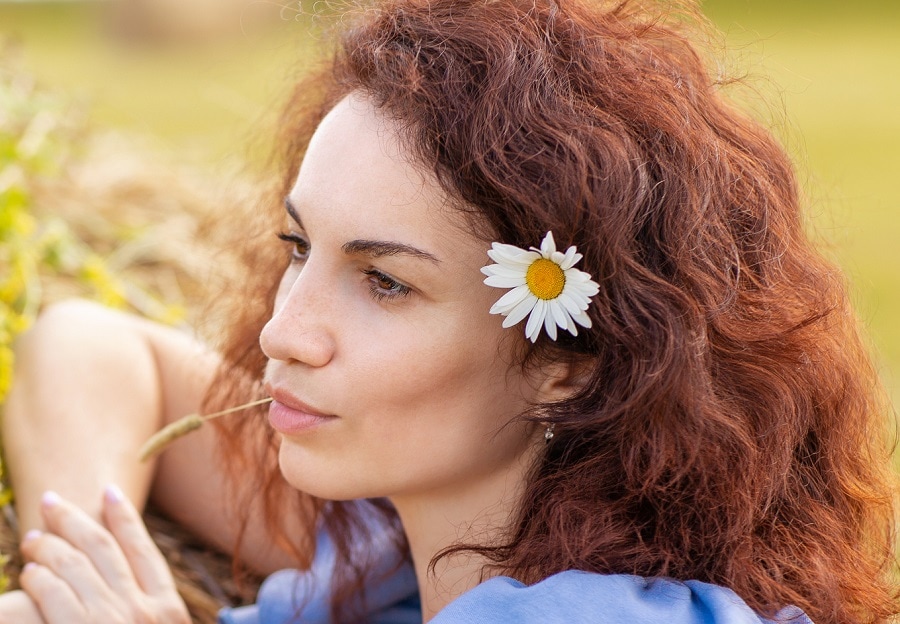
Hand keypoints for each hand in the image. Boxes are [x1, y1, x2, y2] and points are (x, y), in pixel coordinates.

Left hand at [17, 486, 189, 623]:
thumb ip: (151, 616)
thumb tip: (131, 590)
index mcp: (169, 610)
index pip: (143, 551)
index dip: (124, 517)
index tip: (109, 491)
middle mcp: (143, 610)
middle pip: (103, 549)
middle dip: (73, 519)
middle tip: (51, 501)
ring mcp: (110, 621)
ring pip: (74, 565)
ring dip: (48, 547)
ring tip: (33, 539)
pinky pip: (52, 593)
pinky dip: (38, 578)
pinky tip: (30, 573)